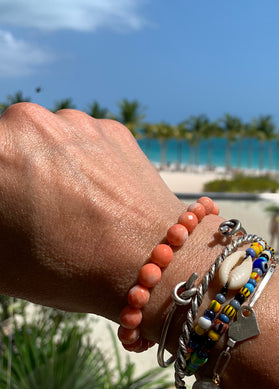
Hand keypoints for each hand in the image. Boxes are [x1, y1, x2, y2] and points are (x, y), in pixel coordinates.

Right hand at [0, 103, 183, 321]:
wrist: (153, 262)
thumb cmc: (66, 268)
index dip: (2, 194)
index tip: (12, 209)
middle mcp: (28, 121)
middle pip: (6, 145)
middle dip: (10, 174)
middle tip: (29, 211)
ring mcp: (75, 120)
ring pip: (44, 140)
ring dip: (45, 164)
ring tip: (68, 208)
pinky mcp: (111, 127)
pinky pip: (83, 143)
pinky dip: (83, 163)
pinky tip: (96, 197)